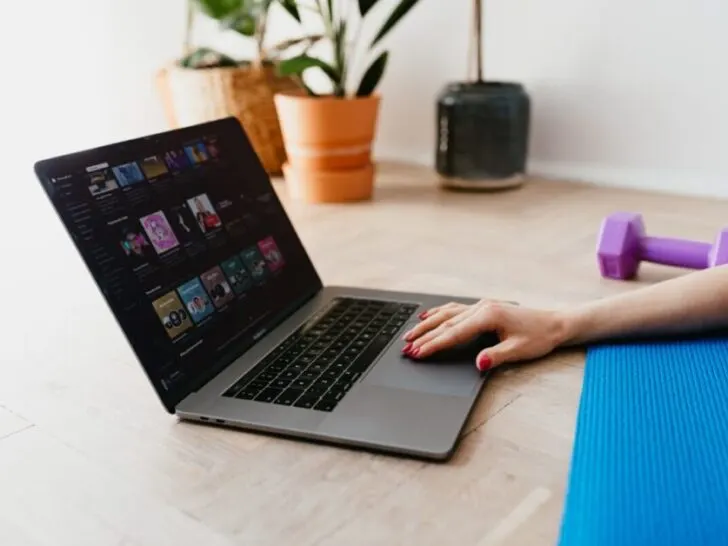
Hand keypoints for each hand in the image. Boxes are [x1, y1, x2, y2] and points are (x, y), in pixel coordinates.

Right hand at [401, 300, 567, 370]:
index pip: (453, 334)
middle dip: (424, 336)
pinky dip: (439, 313)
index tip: (418, 353)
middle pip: (445, 323)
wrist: (555, 323)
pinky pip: (455, 309)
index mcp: (488, 316)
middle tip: (406, 348)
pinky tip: (428, 316)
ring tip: (409, 334)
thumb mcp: (519, 351)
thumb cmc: (539, 337)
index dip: (433, 345)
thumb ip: (496, 356)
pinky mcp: (484, 307)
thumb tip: (478, 363)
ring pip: (447, 314)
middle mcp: (481, 307)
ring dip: (427, 324)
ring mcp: (481, 305)